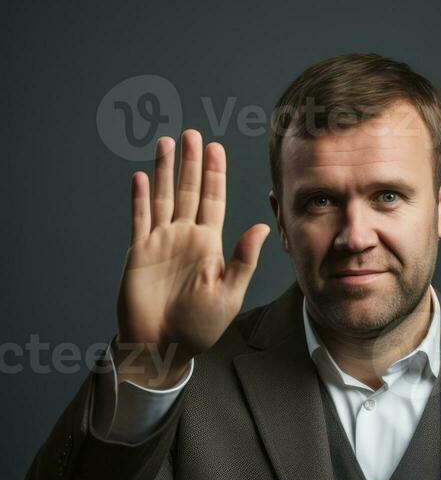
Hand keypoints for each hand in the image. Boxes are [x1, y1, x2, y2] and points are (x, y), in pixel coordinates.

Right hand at [114, 130, 269, 387]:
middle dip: (191, 163)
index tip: (216, 148)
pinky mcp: (139, 252)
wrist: (163, 346)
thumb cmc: (199, 327)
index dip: (214, 175)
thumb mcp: (228, 294)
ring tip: (167, 143)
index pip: (213, 201)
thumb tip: (262, 227)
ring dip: (165, 171)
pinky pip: (139, 219)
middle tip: (193, 134)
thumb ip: (244, 260)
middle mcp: (185, 238)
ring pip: (164, 198)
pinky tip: (142, 177)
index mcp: (209, 245)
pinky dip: (141, 198)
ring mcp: (161, 242)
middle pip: (188, 191)